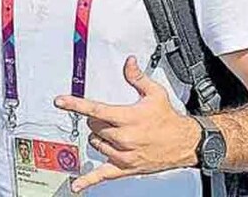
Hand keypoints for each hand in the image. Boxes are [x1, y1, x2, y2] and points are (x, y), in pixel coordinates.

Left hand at [54, 56, 200, 192]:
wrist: (186, 143)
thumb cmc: (168, 120)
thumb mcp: (154, 93)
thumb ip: (137, 78)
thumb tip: (128, 63)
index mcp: (128, 118)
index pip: (96, 109)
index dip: (76, 104)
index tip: (61, 101)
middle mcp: (124, 138)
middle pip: (94, 126)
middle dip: (97, 120)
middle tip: (111, 117)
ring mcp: (124, 155)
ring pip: (96, 144)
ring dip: (99, 138)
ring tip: (115, 133)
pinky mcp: (126, 168)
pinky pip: (104, 176)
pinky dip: (89, 181)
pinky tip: (77, 185)